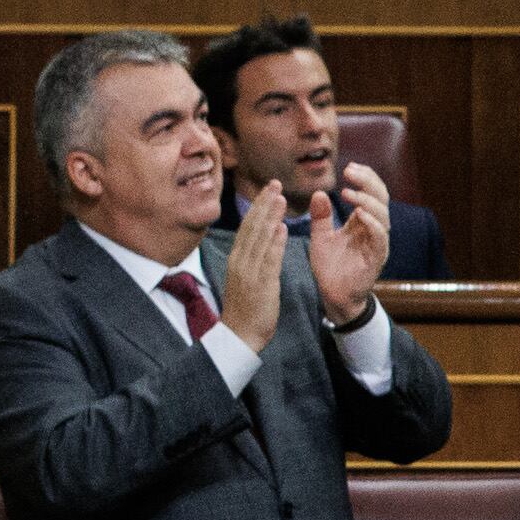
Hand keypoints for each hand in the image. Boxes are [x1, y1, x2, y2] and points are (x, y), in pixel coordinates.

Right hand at [218, 176, 293, 351]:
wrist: (239, 335)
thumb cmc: (246, 308)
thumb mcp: (248, 276)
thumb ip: (258, 254)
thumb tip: (270, 232)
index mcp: (237, 258)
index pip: (248, 227)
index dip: (259, 207)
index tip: (269, 189)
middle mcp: (241, 261)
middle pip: (252, 227)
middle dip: (264, 204)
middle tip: (275, 183)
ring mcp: (249, 272)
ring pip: (259, 239)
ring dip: (270, 217)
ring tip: (280, 198)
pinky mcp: (260, 285)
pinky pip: (268, 260)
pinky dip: (275, 243)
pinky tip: (282, 228)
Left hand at [306, 159, 394, 323]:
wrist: (334, 296)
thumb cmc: (330, 268)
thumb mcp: (321, 237)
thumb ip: (321, 217)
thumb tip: (319, 192)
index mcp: (363, 222)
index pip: (372, 192)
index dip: (365, 177)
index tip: (349, 166)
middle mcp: (374, 230)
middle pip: (381, 198)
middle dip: (368, 182)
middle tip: (350, 171)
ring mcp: (377, 244)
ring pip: (383, 215)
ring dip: (367, 200)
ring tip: (348, 193)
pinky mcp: (377, 258)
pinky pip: (380, 237)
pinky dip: (372, 223)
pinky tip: (359, 214)